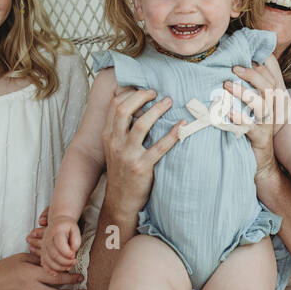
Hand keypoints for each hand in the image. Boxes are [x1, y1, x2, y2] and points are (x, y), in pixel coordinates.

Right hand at [41, 216, 80, 269]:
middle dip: (65, 261)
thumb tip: (73, 252)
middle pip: (53, 254)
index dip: (67, 252)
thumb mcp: (75, 229)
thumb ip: (76, 240)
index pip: (60, 244)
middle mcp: (47, 239)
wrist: (58, 222)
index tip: (73, 255)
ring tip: (69, 266)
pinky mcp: (43, 252)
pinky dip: (50, 270)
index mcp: (56, 232)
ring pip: (48, 260)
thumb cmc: (68, 227)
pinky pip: (44, 263)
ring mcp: (44, 246)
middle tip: (74, 262)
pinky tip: (57, 272)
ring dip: (59, 267)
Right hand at [102, 87, 182, 218]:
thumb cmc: (122, 171)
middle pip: (124, 110)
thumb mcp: (114, 148)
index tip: (143, 89)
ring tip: (169, 102)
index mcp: (108, 136)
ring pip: (142, 125)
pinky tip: (182, 125)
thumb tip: (138, 107)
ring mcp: (127, 155)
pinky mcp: (141, 167)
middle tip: (156, 93)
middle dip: (141, 97)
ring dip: (157, 110)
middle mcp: (115, 143)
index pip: (114, 106)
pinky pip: (160, 147)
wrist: (120, 200)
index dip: (129, 93)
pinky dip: (173, 134)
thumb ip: (121, 130)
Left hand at [223, 57, 288, 182]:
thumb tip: (226, 76)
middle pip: (268, 87)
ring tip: (226, 85)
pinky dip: (239, 118)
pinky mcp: (260, 139)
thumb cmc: (249, 134)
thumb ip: (243, 96)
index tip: (242, 58)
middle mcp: (270, 112)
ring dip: (244, 93)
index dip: (259, 67)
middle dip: (252, 75)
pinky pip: (251, 127)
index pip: (270, 78)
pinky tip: (227, 113)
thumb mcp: (248, 113)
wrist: (261, 164)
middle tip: (233, 68)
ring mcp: (266, 125)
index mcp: (269, 102)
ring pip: (261, 104)